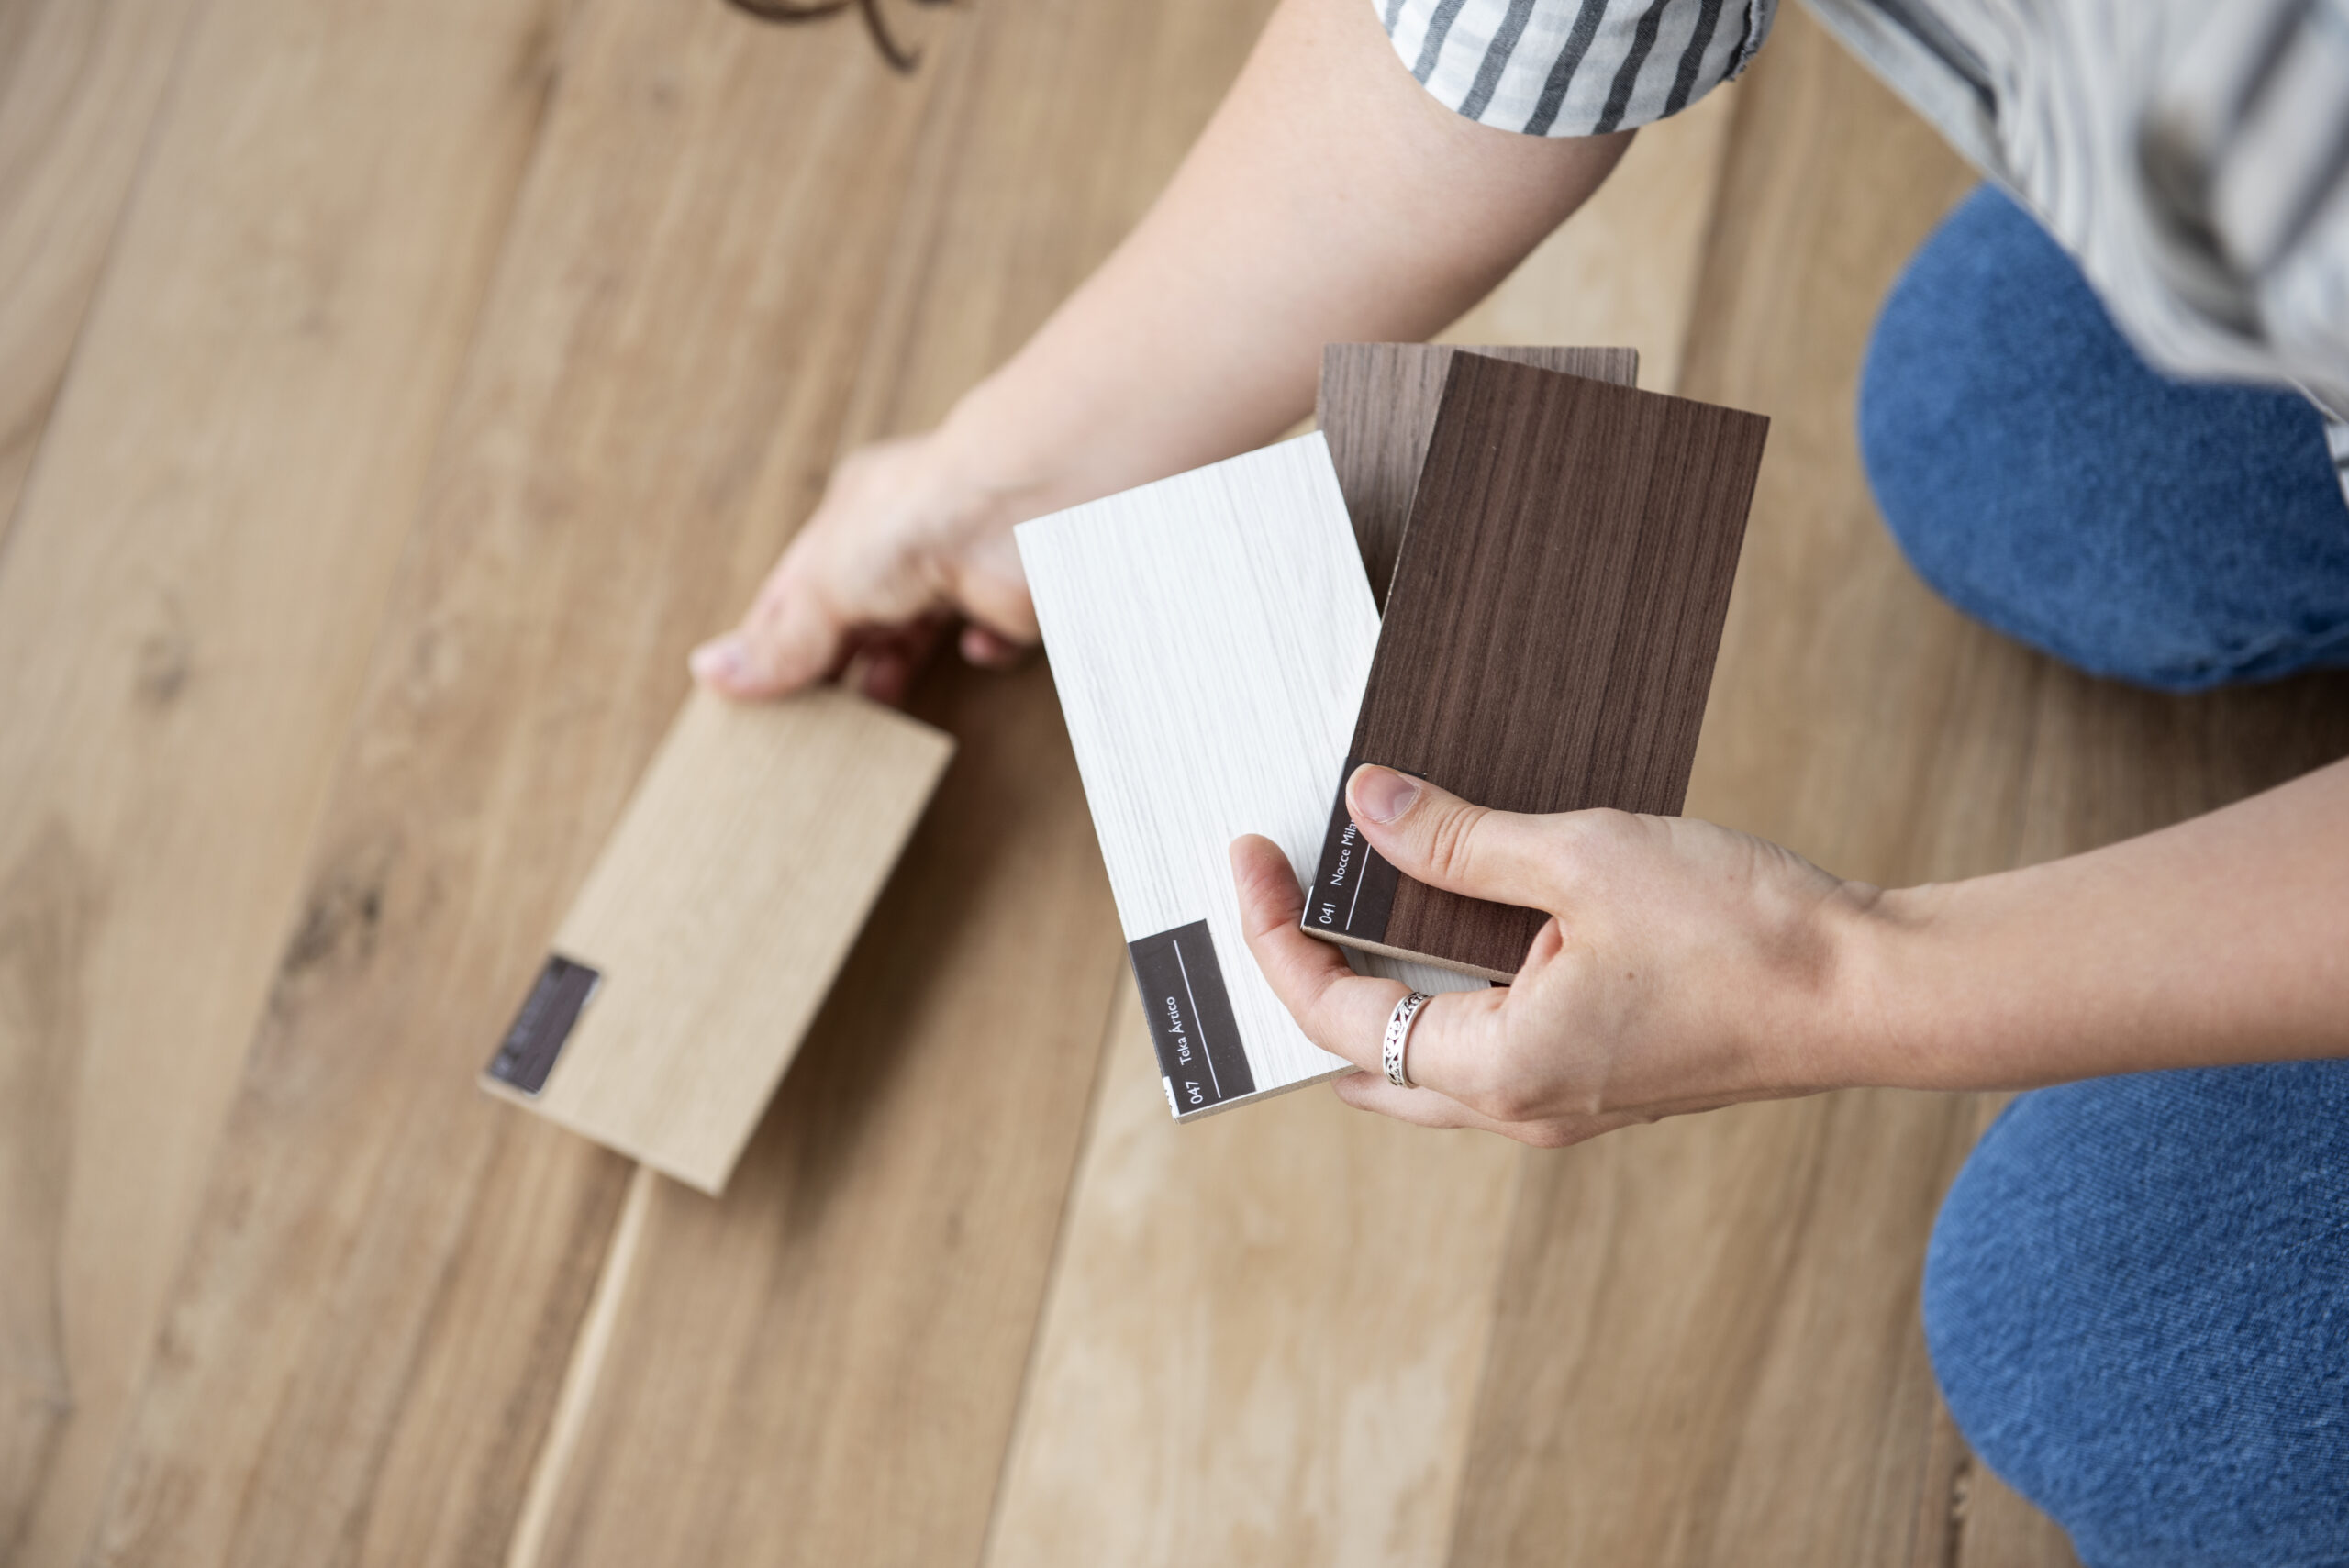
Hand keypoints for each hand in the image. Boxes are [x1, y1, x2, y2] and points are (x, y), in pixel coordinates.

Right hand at [689, 428, 1042, 704]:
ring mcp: (956, 568)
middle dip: (835, 665)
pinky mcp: (1007, 599)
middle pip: (855, 617)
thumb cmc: (914, 520)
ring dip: (897, 669)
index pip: (797, 589)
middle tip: (809, 721)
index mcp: (849, 520)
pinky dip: (982, 652)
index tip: (752, 694)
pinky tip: (972, 650)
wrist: (1016, 514)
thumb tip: (712, 674)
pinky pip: (991, 638)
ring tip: (875, 714)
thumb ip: (779, 639)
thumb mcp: (824, 585)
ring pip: (916, 633)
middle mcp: (902, 540)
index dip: (774, 639)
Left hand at [1231, 766, 1883, 1145]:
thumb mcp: (1583, 859)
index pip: (1335, 1016)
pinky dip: (1440, 993)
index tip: (1250, 857)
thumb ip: (1461, 842)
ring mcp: (1561, 1103)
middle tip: (1276, 891)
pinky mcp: (1599, 1076)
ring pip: (1421, 1063)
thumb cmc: (1746, 933)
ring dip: (1371, 991)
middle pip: (1360, 1060)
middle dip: (1302, 979)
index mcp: (1500, 1070)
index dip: (1273, 934)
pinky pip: (1484, 1047)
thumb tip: (1366, 806)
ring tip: (1343, 897)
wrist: (1871, 989)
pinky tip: (1444, 921)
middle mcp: (1519, 1108)